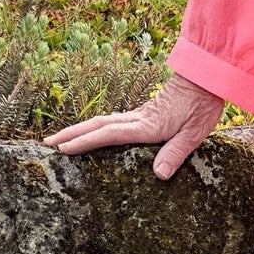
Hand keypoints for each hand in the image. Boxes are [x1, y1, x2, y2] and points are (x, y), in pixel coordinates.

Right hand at [44, 70, 226, 179]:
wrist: (205, 79)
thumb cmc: (201, 107)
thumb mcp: (194, 135)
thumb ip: (175, 154)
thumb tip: (159, 175)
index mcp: (146, 126)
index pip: (108, 134)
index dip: (85, 142)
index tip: (63, 149)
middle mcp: (137, 119)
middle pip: (97, 125)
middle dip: (71, 134)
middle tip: (48, 143)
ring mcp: (138, 115)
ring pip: (102, 122)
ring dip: (80, 130)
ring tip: (62, 139)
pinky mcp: (144, 113)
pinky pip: (113, 121)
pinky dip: (96, 127)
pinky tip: (93, 133)